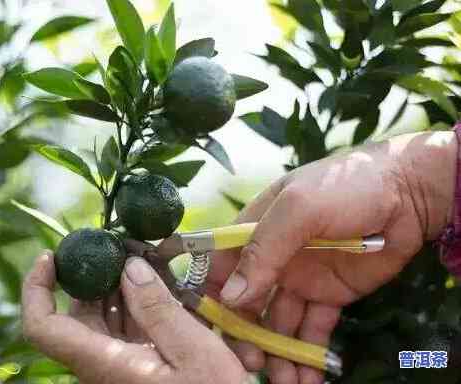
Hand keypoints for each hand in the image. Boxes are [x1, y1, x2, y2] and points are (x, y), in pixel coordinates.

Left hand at [22, 252, 247, 383]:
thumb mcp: (194, 354)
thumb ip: (159, 309)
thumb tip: (130, 267)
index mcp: (103, 362)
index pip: (43, 327)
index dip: (37, 289)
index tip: (52, 257)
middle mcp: (102, 364)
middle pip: (79, 314)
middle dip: (98, 276)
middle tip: (126, 246)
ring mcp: (119, 366)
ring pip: (105, 319)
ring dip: (123, 287)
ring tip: (152, 260)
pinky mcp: (138, 367)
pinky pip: (128, 330)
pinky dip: (141, 305)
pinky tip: (165, 288)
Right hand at [205, 131, 456, 383]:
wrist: (409, 192)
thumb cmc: (346, 185)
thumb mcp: (299, 208)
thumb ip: (263, 249)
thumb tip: (231, 297)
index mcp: (254, 230)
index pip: (220, 267)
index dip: (212, 297)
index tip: (212, 327)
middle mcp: (272, 259)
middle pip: (245, 304)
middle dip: (245, 335)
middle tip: (252, 364)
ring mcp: (300, 279)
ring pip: (277, 323)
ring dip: (276, 353)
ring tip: (283, 381)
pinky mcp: (329, 296)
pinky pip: (312, 330)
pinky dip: (308, 355)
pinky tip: (307, 377)